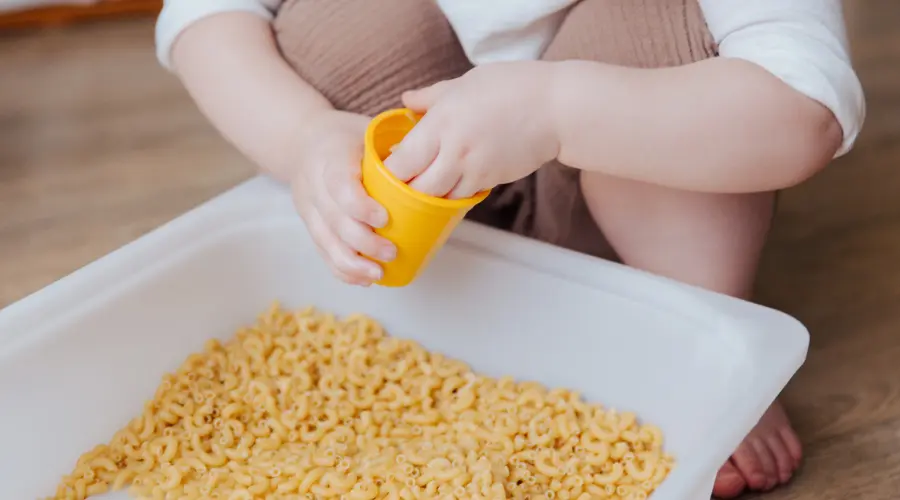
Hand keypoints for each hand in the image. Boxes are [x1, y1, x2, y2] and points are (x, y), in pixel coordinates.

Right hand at [290, 110, 395, 285]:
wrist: (303, 141)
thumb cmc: (346, 137)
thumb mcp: (367, 131)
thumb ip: (394, 148)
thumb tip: (431, 167)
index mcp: (330, 157)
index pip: (340, 185)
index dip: (360, 206)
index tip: (384, 218)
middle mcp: (313, 184)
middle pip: (334, 220)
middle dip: (363, 242)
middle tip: (391, 252)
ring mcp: (308, 207)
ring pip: (326, 241)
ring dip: (353, 263)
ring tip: (378, 273)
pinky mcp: (309, 224)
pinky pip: (322, 251)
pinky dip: (342, 269)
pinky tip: (363, 278)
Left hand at [383, 61, 559, 198]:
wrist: (556, 109)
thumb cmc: (512, 87)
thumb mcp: (465, 83)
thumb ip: (430, 97)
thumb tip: (405, 101)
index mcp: (442, 122)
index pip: (403, 161)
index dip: (388, 172)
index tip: (383, 170)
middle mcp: (455, 151)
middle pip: (417, 189)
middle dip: (403, 193)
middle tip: (396, 188)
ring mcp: (474, 170)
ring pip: (439, 200)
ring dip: (427, 199)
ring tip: (419, 191)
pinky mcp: (491, 181)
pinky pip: (462, 197)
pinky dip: (451, 196)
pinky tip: (447, 188)